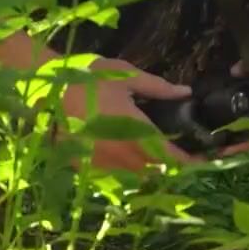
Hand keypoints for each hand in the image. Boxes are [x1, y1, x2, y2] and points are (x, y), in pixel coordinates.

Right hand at [62, 57, 198, 172]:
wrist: (45, 88)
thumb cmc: (89, 78)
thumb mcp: (127, 76)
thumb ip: (159, 88)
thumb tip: (185, 91)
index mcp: (136, 131)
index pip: (170, 157)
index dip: (188, 160)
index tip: (202, 156)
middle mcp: (121, 153)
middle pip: (155, 169)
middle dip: (169, 163)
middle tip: (178, 147)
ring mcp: (101, 162)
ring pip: (133, 173)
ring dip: (146, 165)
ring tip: (152, 146)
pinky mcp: (84, 166)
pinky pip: (111, 171)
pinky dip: (122, 164)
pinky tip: (122, 147)